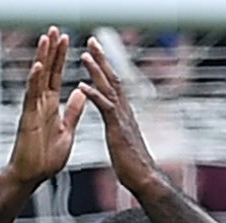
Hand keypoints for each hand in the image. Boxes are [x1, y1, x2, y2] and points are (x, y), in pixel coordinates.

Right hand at [6, 28, 87, 187]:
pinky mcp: (28, 119)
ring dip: (42, 58)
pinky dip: (34, 81)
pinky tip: (38, 66)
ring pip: (39, 79)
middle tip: (54, 29)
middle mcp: (41, 104)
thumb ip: (73, 112)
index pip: (57, 76)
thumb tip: (80, 93)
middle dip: (52, 50)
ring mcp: (33, 110)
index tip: (66, 38)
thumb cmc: (45, 160)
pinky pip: (31, 97)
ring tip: (46, 38)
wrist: (31, 177)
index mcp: (52, 107)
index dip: (61, 57)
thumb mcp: (67, 131)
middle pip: (47, 72)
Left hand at [76, 35, 159, 197]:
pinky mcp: (117, 128)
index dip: (105, 68)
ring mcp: (122, 118)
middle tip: (91, 41)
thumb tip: (117, 123)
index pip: (114, 85)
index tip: (96, 54)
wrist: (143, 178)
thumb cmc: (132, 164)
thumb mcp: (122, 140)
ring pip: (109, 87)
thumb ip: (119, 128)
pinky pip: (104, 107)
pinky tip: (81, 86)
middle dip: (102, 59)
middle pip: (113, 78)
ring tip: (84, 55)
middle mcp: (125, 110)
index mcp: (123, 113)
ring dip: (96, 70)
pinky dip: (93, 95)